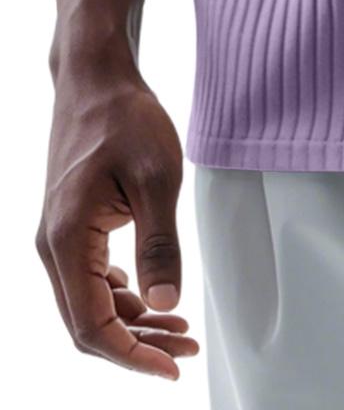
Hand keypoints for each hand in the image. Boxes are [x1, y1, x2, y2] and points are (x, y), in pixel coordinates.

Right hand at [36, 51, 199, 378]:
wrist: (96, 79)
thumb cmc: (125, 117)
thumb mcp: (158, 176)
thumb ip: (161, 243)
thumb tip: (167, 303)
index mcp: (66, 239)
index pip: (91, 325)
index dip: (131, 356)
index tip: (172, 367)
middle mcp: (53, 246)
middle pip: (88, 322)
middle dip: (137, 344)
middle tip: (186, 348)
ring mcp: (59, 237)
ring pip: (89, 303)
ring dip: (132, 322)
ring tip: (180, 327)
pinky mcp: (72, 226)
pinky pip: (90, 280)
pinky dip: (123, 296)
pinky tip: (156, 296)